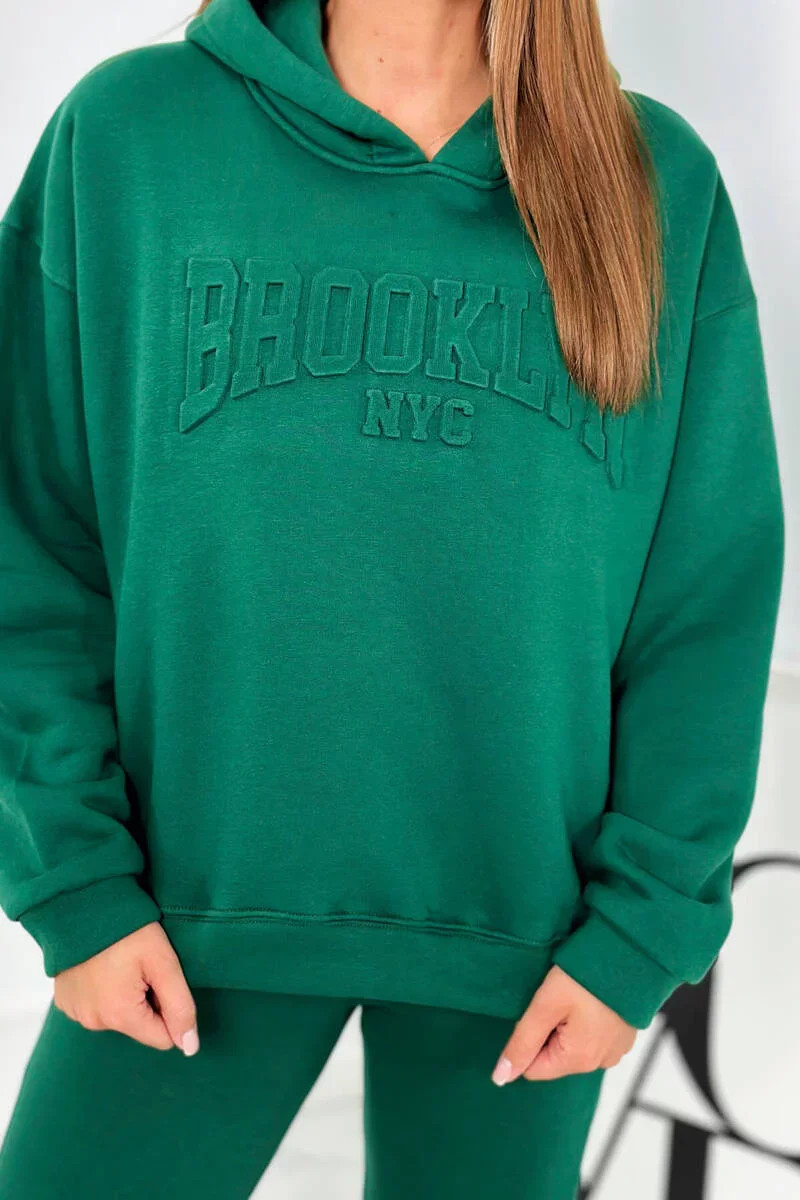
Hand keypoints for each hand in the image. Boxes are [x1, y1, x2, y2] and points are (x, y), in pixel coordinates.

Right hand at [53, 922, 198, 1054]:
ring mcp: (76, 1013)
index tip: (160, 980)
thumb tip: (190, 1047)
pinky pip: (95, 1007)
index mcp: (120, 1016)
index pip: (163, 1038)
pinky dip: (104, 992)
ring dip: (125, 997)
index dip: (169, 1009)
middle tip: (141, 967)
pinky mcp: (65, 1001)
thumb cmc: (129, 930)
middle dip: (147, 1002)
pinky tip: (103, 967)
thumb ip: (180, 1006)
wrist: (83, 903)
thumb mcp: (164, 963)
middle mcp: (94, 1022)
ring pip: (118, 1017)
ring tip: (121, 963)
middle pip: (139, 1026)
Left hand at [491, 965, 635, 1083]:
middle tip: (560, 999)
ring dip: (568, 1024)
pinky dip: (586, 1020)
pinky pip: (593, 1036)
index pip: (533, 1068)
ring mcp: (616, 1049)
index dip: (529, 1038)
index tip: (541, 1011)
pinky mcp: (624, 1035)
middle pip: (554, 1057)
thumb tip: (501, 1078)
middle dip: (549, 1030)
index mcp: (579, 1060)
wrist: (630, 952)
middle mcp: (601, 1062)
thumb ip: (522, 1042)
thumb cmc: (585, 975)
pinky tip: (590, 997)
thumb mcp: (545, 1005)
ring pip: (573, 1046)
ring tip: (576, 995)